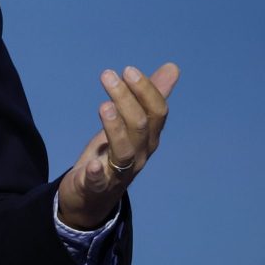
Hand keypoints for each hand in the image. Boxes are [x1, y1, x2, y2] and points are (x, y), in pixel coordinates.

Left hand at [58, 62, 179, 229]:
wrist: (91, 196)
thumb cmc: (113, 154)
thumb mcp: (130, 124)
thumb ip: (148, 97)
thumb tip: (172, 68)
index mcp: (148, 138)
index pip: (157, 113)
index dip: (146, 91)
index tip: (129, 69)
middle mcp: (139, 154)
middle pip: (140, 126)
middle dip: (127, 99)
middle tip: (108, 75)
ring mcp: (119, 172)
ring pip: (124, 150)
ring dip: (115, 127)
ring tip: (104, 106)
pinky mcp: (96, 186)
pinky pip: (100, 181)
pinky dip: (98, 173)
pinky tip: (93, 164)